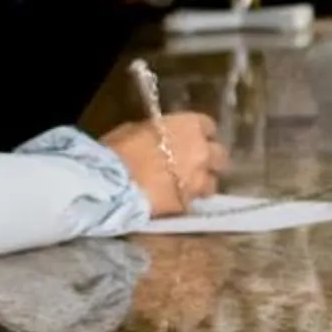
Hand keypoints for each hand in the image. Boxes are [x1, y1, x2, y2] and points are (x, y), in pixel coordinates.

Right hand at [100, 112, 224, 215]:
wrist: (112, 185)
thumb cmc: (119, 149)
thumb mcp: (137, 129)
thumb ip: (159, 133)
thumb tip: (161, 138)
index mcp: (191, 126)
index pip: (209, 127)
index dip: (200, 135)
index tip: (191, 139)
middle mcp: (203, 152)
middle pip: (219, 156)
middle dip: (209, 160)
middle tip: (193, 165)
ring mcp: (199, 180)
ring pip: (212, 184)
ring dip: (202, 184)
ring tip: (184, 188)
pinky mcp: (189, 205)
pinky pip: (193, 202)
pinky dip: (186, 202)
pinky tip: (172, 202)